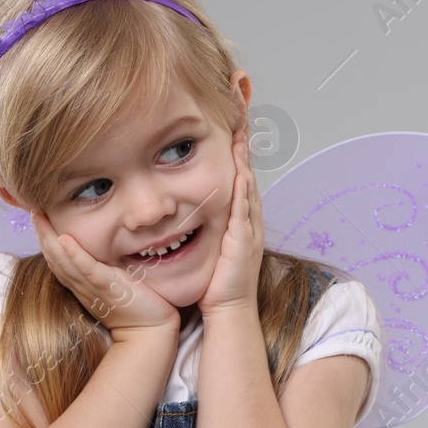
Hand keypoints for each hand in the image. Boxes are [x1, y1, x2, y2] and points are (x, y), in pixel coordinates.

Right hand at [32, 211, 180, 335]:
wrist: (150, 332)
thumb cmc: (137, 309)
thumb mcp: (116, 286)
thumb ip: (106, 272)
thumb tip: (105, 252)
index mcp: (83, 287)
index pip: (59, 262)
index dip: (46, 242)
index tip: (39, 220)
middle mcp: (83, 287)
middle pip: (55, 259)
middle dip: (42, 235)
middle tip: (33, 212)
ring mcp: (93, 288)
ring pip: (64, 263)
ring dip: (49, 239)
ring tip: (39, 217)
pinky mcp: (108, 287)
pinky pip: (87, 270)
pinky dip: (74, 255)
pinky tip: (63, 239)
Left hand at [198, 121, 264, 316]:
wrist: (229, 309)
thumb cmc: (215, 284)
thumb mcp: (207, 248)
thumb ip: (199, 228)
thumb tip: (178, 214)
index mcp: (240, 221)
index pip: (239, 179)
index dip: (236, 154)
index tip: (230, 129)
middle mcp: (249, 221)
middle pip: (248, 175)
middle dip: (244, 147)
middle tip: (241, 118)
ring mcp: (249, 230)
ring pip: (248, 187)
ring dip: (245, 160)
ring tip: (241, 134)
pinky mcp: (244, 241)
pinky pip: (244, 210)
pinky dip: (243, 190)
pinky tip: (240, 172)